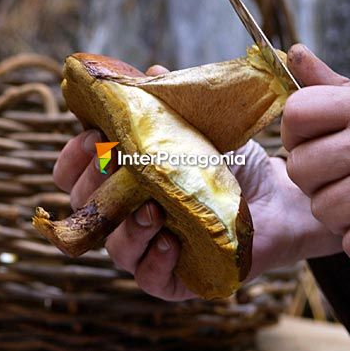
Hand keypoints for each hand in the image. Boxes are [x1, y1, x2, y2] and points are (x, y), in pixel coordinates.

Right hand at [53, 62, 341, 300]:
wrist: (277, 195)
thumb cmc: (233, 161)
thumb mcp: (200, 126)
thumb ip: (172, 102)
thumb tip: (152, 71)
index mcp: (125, 179)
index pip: (74, 175)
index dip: (72, 159)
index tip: (89, 138)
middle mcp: (129, 215)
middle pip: (87, 211)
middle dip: (96, 189)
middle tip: (118, 167)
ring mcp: (150, 247)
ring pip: (115, 247)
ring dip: (127, 227)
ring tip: (152, 208)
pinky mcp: (175, 277)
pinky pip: (149, 279)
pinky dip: (155, 261)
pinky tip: (171, 241)